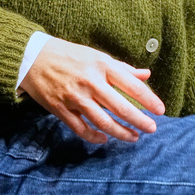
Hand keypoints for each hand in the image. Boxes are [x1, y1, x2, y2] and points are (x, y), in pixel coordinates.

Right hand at [19, 37, 165, 143]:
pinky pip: (81, 129)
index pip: (132, 86)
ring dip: (121, 132)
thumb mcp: (98, 56)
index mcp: (103, 66)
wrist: (34, 57)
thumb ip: (123, 68)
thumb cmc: (70, 55)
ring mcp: (75, 97)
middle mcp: (91, 82)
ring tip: (134, 137)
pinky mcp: (61, 109)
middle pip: (121, 107)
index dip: (149, 100)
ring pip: (103, 122)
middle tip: (152, 129)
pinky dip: (95, 137)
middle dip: (140, 121)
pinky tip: (105, 139)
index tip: (161, 110)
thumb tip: (146, 75)